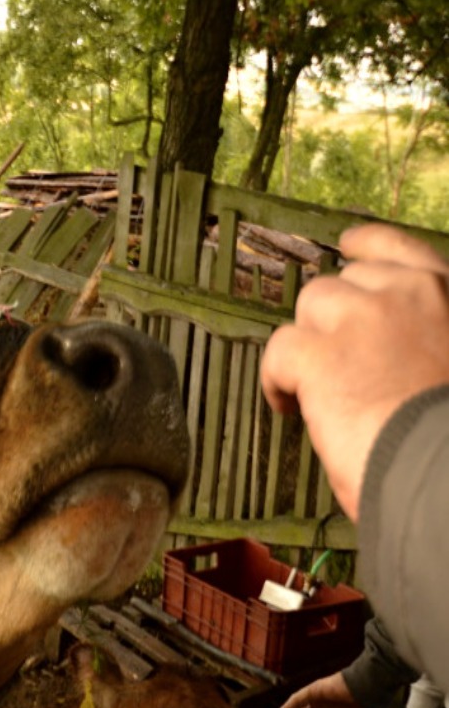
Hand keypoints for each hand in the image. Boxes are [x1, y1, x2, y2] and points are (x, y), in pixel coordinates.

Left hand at [260, 224, 448, 518]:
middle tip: (333, 360)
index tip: (347, 247)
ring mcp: (363, 316)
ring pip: (310, 306)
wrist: (443, 462)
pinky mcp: (320, 350)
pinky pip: (279, 349)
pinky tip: (288, 406)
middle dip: (331, 318)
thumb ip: (427, 338)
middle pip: (343, 282)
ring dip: (307, 342)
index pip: (400, 248)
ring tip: (313, 386)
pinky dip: (276, 378)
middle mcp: (410, 292)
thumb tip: (393, 352)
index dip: (367, 245)